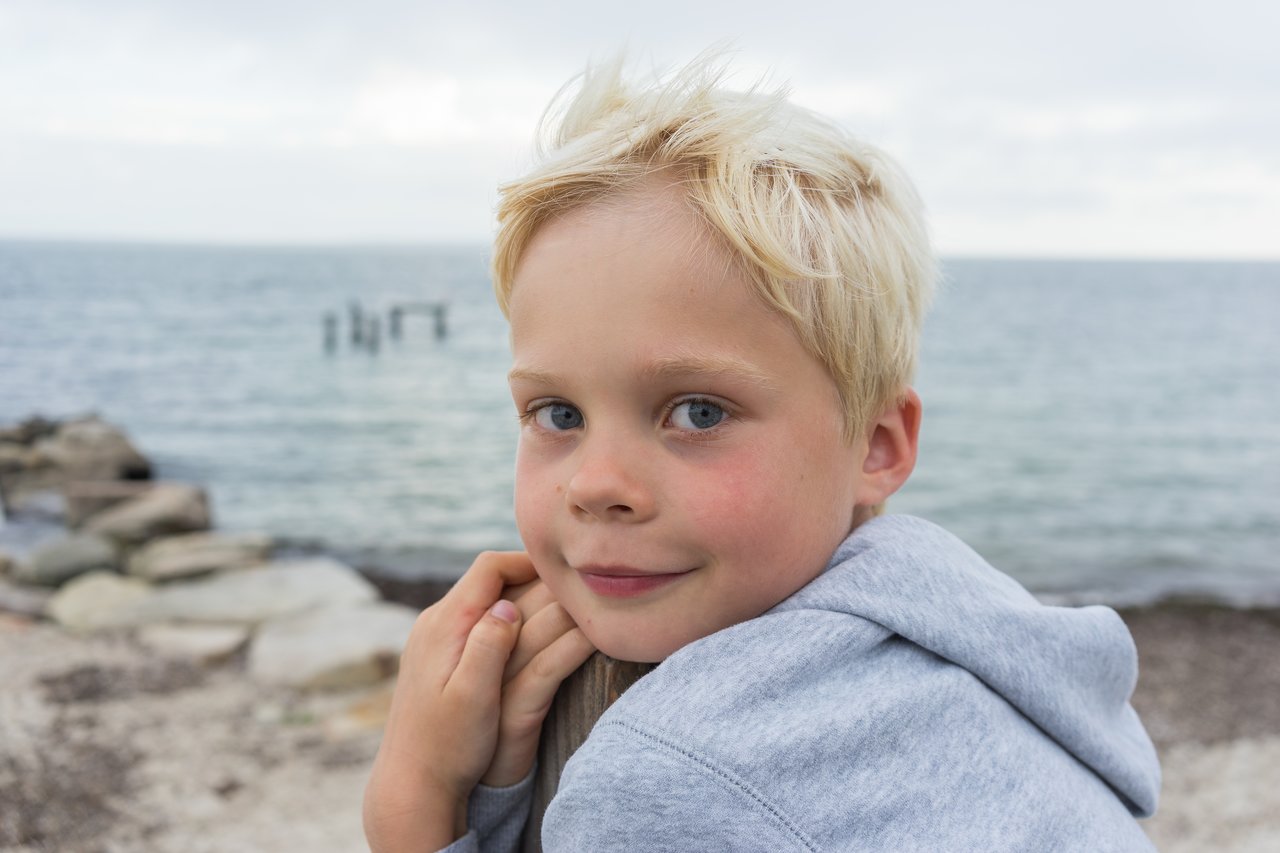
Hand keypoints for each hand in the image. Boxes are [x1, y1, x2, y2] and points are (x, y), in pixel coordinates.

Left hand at [363, 551, 593, 851]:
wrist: (411, 784)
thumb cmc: (446, 747)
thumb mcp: (472, 698)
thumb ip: (488, 646)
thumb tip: (507, 606)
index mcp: (445, 625)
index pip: (490, 568)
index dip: (530, 562)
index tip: (566, 575)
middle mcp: (436, 623)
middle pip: (491, 579)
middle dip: (532, 581)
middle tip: (573, 591)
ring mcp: (435, 639)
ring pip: (486, 600)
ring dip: (522, 599)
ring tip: (560, 609)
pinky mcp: (438, 657)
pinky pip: (479, 622)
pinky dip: (507, 621)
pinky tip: (529, 638)